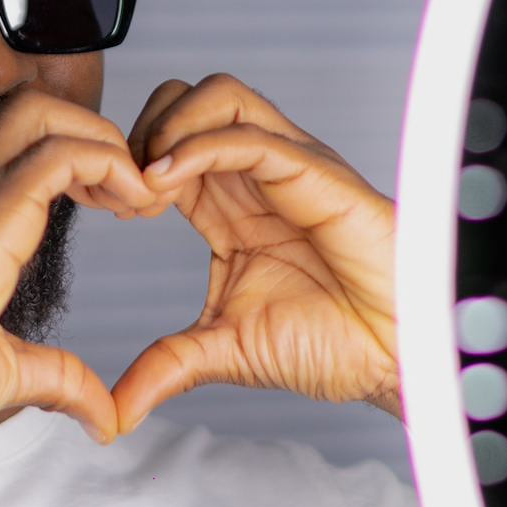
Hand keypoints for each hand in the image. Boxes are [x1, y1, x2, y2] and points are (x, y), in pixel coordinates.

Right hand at [0, 91, 169, 481]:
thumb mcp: (4, 373)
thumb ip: (58, 379)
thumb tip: (102, 416)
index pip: (17, 146)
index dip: (78, 159)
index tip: (116, 207)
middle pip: (31, 108)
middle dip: (96, 131)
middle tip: (133, 192)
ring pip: (42, 111)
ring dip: (103, 141)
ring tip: (136, 197)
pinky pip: (58, 152)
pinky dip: (109, 163)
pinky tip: (131, 207)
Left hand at [109, 74, 399, 431]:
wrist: (392, 357)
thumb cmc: (331, 343)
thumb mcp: (223, 351)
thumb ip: (166, 367)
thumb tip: (114, 411)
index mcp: (231, 205)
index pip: (167, 141)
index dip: (129, 162)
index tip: (115, 212)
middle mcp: (256, 175)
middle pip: (186, 97)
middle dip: (141, 130)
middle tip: (128, 193)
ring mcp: (288, 167)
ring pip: (219, 95)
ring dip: (169, 126)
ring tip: (148, 182)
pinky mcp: (315, 174)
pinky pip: (249, 135)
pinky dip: (197, 147)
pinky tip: (166, 184)